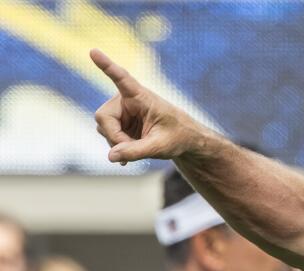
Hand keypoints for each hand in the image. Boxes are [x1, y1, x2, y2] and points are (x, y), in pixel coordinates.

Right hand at [89, 49, 206, 163]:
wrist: (182, 139)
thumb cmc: (177, 137)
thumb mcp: (160, 147)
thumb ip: (137, 151)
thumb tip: (111, 157)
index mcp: (141, 96)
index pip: (122, 79)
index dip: (107, 66)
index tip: (93, 51)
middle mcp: (126, 99)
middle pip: (103, 117)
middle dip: (114, 137)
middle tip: (130, 150)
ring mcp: (120, 111)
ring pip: (103, 128)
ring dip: (117, 143)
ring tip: (139, 148)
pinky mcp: (118, 122)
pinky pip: (108, 135)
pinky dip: (116, 147)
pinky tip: (125, 157)